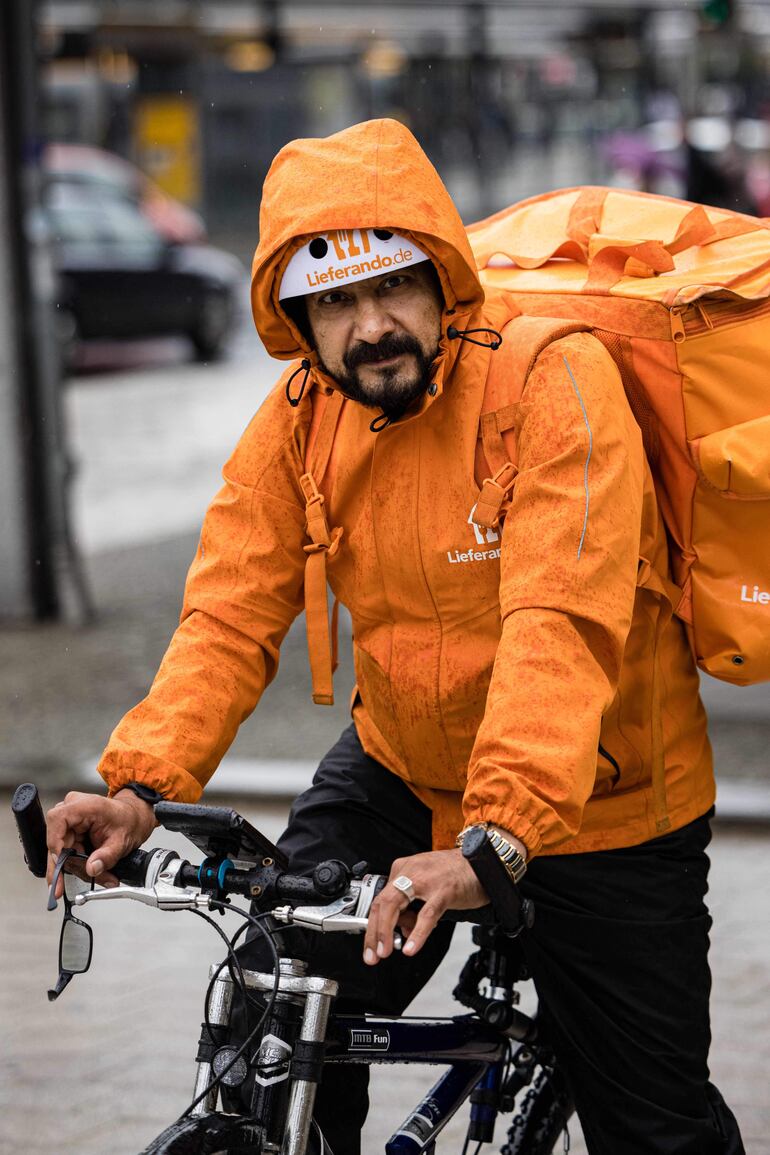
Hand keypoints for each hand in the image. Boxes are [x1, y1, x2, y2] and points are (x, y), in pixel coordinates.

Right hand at [46, 789, 157, 893]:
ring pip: (62, 851)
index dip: (55, 841)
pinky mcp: (69, 831)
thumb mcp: (122, 841)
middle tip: (79, 880)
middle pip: (57, 841)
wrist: (133, 818)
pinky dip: (79, 865)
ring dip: (78, 868)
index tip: (61, 861)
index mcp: (85, 805)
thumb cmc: (128, 821)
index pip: (57, 818)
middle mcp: (73, 809)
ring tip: (99, 875)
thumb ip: (107, 856)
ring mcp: (69, 820)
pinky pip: (67, 852)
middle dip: (72, 865)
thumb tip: (91, 868)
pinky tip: (90, 871)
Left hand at [363, 848, 488, 965]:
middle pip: (382, 904)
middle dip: (374, 932)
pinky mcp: (444, 891)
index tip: (371, 946)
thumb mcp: (426, 889)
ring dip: (387, 932)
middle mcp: (410, 871)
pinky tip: (411, 947)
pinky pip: (426, 915)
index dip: (373, 926)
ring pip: (395, 906)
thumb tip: (403, 932)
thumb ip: (413, 909)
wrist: (484, 862)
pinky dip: (417, 933)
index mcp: (403, 869)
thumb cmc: (455, 875)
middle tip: (373, 954)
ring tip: (387, 951)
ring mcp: (426, 880)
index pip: (380, 900)